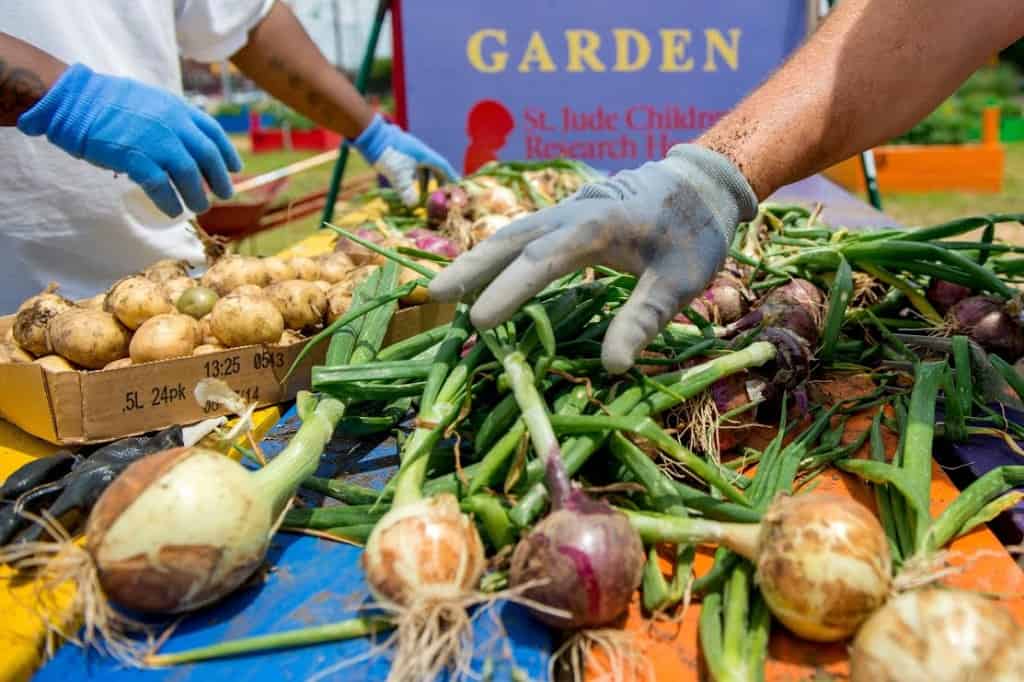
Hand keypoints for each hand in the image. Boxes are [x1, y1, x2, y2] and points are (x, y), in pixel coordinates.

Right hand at [17, 63, 240, 217]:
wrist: (75, 100)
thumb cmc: (109, 102)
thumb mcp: (151, 101)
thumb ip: (172, 119)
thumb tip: (189, 143)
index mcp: (178, 108)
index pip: (213, 132)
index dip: (227, 153)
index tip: (235, 169)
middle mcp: (173, 124)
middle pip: (207, 157)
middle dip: (219, 180)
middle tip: (224, 195)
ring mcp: (155, 141)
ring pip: (188, 176)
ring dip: (196, 196)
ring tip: (198, 207)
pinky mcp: (136, 158)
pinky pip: (161, 187)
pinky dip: (169, 202)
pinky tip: (172, 210)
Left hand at [353, 114, 458, 205]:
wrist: (371, 137)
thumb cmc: (389, 154)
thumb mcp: (398, 175)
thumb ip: (407, 191)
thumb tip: (413, 205)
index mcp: (425, 155)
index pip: (443, 166)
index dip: (451, 177)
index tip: (458, 186)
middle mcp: (420, 152)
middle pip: (435, 167)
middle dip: (439, 182)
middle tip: (440, 195)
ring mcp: (409, 152)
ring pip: (422, 168)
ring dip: (425, 182)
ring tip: (423, 196)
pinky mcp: (400, 154)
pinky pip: (412, 167)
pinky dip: (413, 178)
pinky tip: (408, 187)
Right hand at [429, 145, 757, 373]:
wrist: (703, 184)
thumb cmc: (695, 236)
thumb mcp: (682, 281)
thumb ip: (643, 319)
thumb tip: (611, 367)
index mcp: (600, 224)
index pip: (544, 259)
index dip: (508, 290)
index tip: (479, 321)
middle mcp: (575, 211)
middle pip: (513, 238)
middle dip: (472, 266)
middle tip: (436, 296)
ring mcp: (568, 209)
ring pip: (514, 232)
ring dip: (478, 259)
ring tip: (444, 290)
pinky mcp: (569, 216)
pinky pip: (526, 234)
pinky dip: (499, 254)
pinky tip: (481, 274)